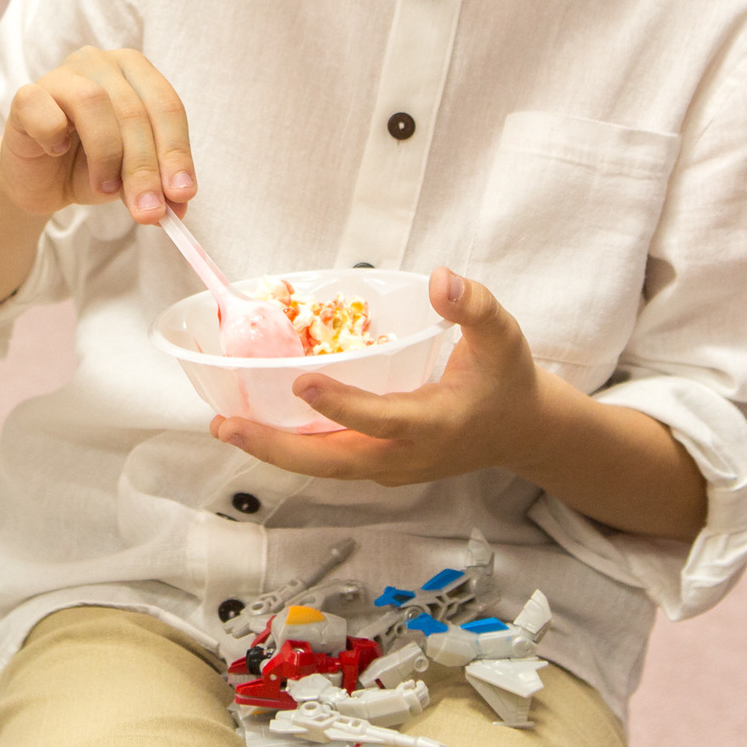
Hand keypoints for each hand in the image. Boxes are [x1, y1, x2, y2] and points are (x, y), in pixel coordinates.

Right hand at [0, 46, 194, 224]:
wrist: (39, 180)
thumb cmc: (90, 167)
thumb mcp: (132, 179)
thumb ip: (157, 186)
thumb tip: (179, 205)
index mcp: (136, 72)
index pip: (167, 107)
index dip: (176, 153)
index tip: (181, 194)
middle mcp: (101, 63)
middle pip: (134, 110)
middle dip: (145, 167)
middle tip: (149, 210)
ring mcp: (61, 75)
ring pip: (93, 102)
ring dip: (106, 155)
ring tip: (105, 188)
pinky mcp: (27, 95)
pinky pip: (45, 111)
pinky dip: (54, 135)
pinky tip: (56, 152)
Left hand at [211, 268, 546, 486]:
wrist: (521, 431)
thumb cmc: (507, 379)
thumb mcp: (503, 335)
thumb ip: (474, 305)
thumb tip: (440, 278)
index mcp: (436, 423)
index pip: (382, 419)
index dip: (343, 405)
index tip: (303, 381)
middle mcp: (407, 455)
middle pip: (334, 461)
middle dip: (278, 448)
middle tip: (227, 425)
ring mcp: (391, 468)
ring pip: (326, 467)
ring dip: (275, 451)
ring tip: (226, 426)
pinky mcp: (381, 466)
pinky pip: (332, 460)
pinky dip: (294, 447)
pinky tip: (259, 424)